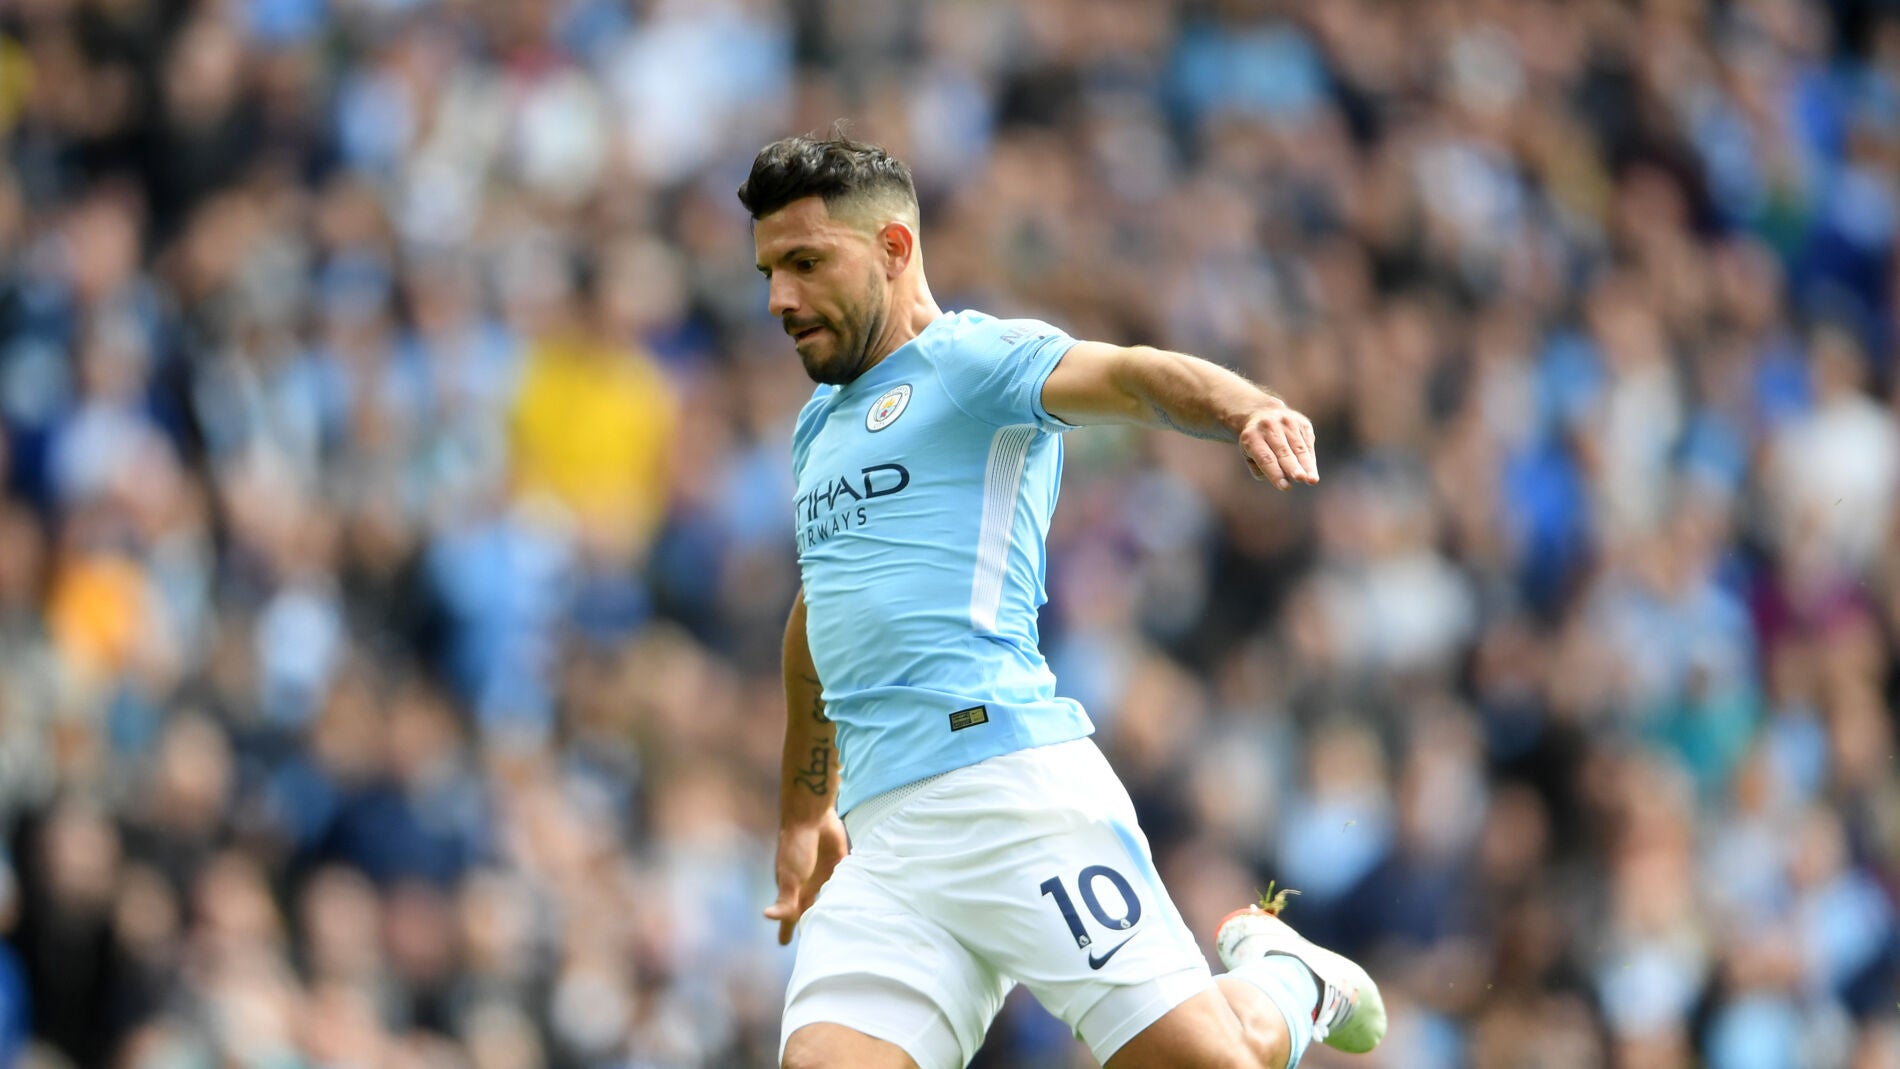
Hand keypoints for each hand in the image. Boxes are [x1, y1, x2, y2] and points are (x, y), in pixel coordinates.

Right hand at [764, 811, 848, 944]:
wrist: (811, 818)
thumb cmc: (795, 848)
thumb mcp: (790, 878)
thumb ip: (785, 900)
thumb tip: (768, 916)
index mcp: (795, 891)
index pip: (790, 915)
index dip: (787, 929)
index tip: (783, 944)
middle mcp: (809, 885)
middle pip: (811, 909)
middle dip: (811, 922)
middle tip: (816, 939)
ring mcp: (825, 875)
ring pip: (830, 897)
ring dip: (835, 908)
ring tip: (841, 924)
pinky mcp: (840, 864)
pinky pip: (846, 881)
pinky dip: (851, 889)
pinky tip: (861, 898)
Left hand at [1239, 400, 1317, 489]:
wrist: (1263, 414)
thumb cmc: (1256, 444)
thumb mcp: (1250, 456)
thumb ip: (1263, 469)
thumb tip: (1285, 478)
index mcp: (1252, 436)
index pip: (1266, 458)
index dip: (1276, 473)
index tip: (1285, 487)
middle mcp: (1269, 426)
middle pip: (1283, 452)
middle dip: (1292, 467)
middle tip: (1300, 479)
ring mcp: (1287, 421)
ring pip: (1299, 448)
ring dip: (1306, 465)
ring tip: (1312, 480)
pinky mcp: (1302, 422)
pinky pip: (1307, 443)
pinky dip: (1310, 459)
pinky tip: (1312, 472)